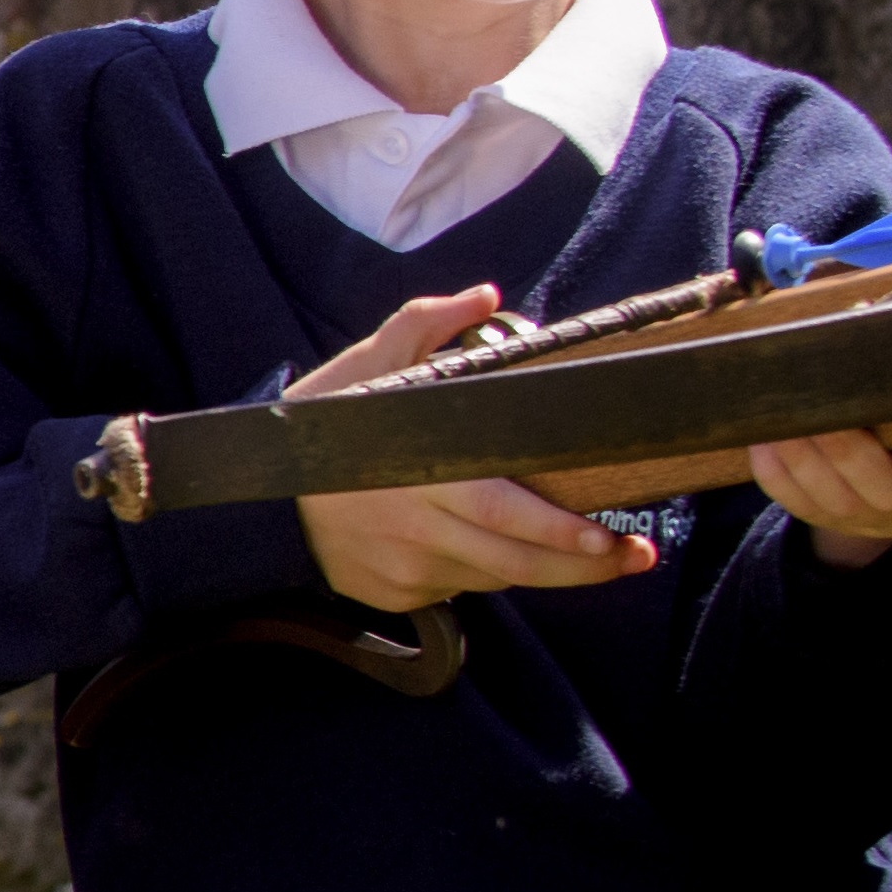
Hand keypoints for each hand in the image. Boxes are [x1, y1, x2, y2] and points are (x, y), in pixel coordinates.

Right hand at [288, 286, 654, 612]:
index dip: (561, 534)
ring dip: (546, 569)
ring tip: (592, 557)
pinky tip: (492, 548)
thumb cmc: (323, 428)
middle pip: (517, 563)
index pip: (506, 514)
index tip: (610, 536)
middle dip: (585, 568)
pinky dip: (486, 569)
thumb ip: (425, 324)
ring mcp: (409, 569)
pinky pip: (460, 586)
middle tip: (634, 556)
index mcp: (420, 476)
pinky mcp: (398, 594)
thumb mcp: (367, 367)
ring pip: (497, 577)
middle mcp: (418, 531)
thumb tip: (487, 297)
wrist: (257, 498)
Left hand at [750, 419, 891, 568]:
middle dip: (851, 454)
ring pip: (840, 504)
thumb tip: (861, 314)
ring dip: (803, 460)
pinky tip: (766, 438)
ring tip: (783, 421)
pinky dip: (778, 472)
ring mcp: (886, 519)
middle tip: (823, 417)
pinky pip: (801, 506)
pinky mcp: (840, 525)